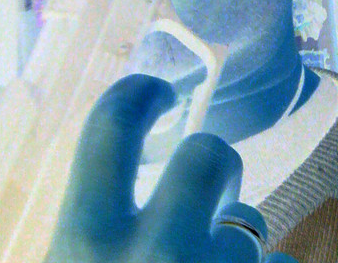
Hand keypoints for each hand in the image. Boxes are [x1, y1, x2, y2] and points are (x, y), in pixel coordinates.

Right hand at [46, 74, 297, 261]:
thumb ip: (89, 223)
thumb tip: (120, 173)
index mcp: (86, 240)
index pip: (110, 126)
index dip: (138, 93)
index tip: (158, 91)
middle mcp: (155, 259)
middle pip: (209, 155)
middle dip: (218, 162)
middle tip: (215, 187)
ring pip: (252, 223)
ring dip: (238, 238)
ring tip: (216, 262)